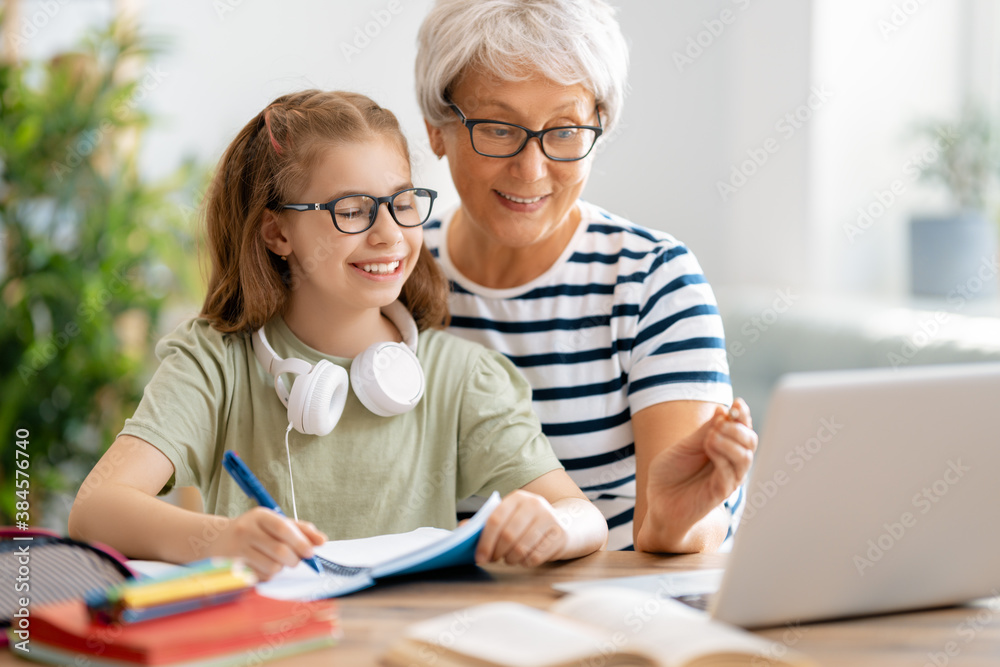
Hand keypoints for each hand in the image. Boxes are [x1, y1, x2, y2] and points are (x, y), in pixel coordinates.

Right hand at [208, 508, 326, 579]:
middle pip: (280, 551)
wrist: (216, 539)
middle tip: (295, 561)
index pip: (283, 528)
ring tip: (275, 562)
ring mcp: (236, 550)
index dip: (300, 542)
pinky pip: (260, 578)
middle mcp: (245, 530)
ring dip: (280, 569)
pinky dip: (267, 576)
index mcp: (259, 516)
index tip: (310, 552)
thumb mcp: (274, 523)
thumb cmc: (254, 531)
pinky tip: (260, 567)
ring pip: (272, 568)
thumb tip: (322, 541)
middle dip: (294, 560)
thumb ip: (300, 530)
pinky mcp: (231, 568)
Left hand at [475, 490, 568, 566]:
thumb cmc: (530, 524)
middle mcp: (534, 504)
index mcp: (517, 497)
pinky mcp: (559, 535)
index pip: (495, 519)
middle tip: (494, 559)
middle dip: (497, 552)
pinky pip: (536, 556)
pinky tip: (525, 558)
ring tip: (510, 558)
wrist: (567, 524)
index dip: (484, 541)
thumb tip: (461, 529)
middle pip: (508, 535)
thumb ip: (486, 524)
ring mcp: (549, 518)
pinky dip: (526, 562)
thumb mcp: (509, 518)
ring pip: (522, 547)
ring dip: (511, 559)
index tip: (479, 557)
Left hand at [644, 398, 756, 541]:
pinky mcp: (720, 493)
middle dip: (739, 427)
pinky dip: (722, 456)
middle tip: (720, 422)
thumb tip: (723, 410)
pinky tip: (709, 446)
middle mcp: (730, 463)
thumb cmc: (671, 473)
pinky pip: (730, 473)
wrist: (659, 502)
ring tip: (711, 435)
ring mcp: (727, 478)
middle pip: (750, 441)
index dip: (743, 415)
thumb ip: (704, 431)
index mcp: (723, 448)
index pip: (742, 428)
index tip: (737, 402)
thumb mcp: (685, 446)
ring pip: (745, 457)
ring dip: (731, 441)